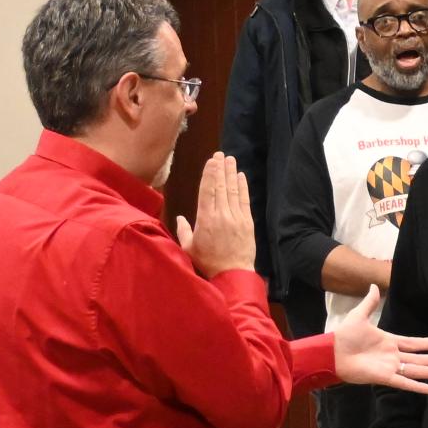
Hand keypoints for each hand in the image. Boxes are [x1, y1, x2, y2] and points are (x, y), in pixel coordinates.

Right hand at [179, 153, 257, 277]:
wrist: (233, 274)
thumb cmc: (208, 262)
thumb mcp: (189, 248)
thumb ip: (183, 231)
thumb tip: (180, 218)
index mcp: (205, 219)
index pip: (207, 190)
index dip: (210, 173)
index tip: (211, 161)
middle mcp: (221, 215)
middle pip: (220, 186)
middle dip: (221, 168)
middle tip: (221, 154)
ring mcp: (236, 217)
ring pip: (232, 191)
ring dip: (231, 174)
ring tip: (230, 160)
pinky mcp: (247, 222)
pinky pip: (244, 201)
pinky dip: (242, 187)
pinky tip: (241, 177)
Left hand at [331, 286, 427, 392]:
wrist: (332, 352)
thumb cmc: (344, 335)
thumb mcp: (359, 316)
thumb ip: (370, 303)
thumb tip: (374, 286)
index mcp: (388, 341)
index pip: (411, 343)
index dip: (425, 344)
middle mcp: (392, 356)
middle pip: (418, 358)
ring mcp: (389, 367)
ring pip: (415, 370)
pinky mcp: (384, 377)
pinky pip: (404, 382)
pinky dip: (416, 386)